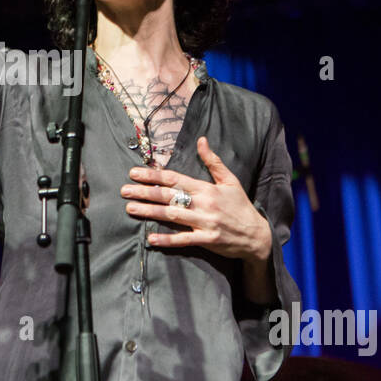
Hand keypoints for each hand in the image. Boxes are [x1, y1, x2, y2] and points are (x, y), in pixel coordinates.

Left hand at [120, 136, 271, 263]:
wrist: (257, 235)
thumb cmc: (240, 206)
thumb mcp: (230, 180)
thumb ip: (213, 161)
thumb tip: (202, 140)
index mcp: (207, 188)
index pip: (175, 178)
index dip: (153, 175)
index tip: (134, 173)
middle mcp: (204, 204)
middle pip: (169, 196)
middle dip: (145, 192)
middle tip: (124, 190)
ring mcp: (205, 223)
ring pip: (172, 216)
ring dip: (150, 212)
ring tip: (130, 208)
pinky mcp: (207, 240)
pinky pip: (184, 240)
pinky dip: (167, 240)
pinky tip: (151, 238)